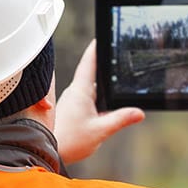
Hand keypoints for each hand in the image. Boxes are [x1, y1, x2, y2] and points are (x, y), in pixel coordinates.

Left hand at [54, 40, 144, 163]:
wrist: (48, 151)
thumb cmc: (69, 141)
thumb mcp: (100, 130)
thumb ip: (120, 119)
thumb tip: (139, 112)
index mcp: (80, 91)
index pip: (89, 62)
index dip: (96, 48)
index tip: (102, 36)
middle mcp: (75, 92)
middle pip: (93, 74)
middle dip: (106, 68)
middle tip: (118, 58)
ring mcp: (73, 101)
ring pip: (91, 88)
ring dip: (103, 86)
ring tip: (117, 82)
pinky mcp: (72, 111)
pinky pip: (88, 99)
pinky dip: (98, 98)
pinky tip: (106, 106)